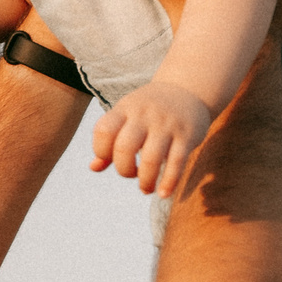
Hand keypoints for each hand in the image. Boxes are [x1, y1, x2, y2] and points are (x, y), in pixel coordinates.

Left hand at [90, 79, 214, 195]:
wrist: (188, 89)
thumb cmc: (149, 110)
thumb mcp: (126, 117)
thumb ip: (110, 141)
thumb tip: (93, 167)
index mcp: (125, 109)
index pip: (103, 130)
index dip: (100, 150)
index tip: (110, 158)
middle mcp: (144, 115)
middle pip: (125, 147)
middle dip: (124, 170)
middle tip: (131, 174)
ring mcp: (166, 125)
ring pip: (151, 158)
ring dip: (146, 180)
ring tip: (146, 188)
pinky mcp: (187, 135)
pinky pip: (177, 162)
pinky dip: (169, 182)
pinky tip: (163, 193)